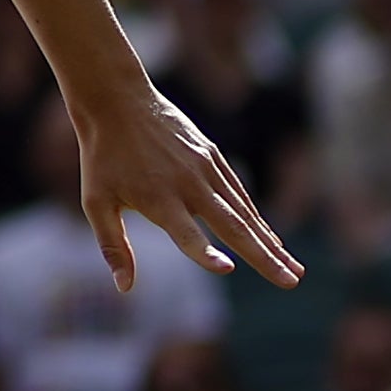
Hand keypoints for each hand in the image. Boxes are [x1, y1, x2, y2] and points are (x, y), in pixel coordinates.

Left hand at [72, 81, 301, 293]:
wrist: (117, 102)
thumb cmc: (102, 159)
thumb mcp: (96, 203)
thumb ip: (113, 246)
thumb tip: (124, 288)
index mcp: (158, 198)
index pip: (186, 232)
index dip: (204, 252)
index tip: (226, 269)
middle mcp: (188, 184)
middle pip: (233, 226)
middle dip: (265, 257)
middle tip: (291, 283)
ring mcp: (205, 169)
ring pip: (245, 212)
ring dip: (272, 243)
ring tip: (295, 270)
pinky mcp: (213, 157)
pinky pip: (240, 194)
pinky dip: (258, 219)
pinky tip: (273, 240)